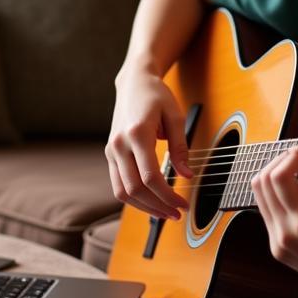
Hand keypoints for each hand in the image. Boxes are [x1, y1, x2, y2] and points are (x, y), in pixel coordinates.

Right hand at [105, 68, 191, 219]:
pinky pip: (118, 185)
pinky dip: (134, 198)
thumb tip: (187, 175)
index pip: (149, 177)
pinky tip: (151, 202)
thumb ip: (181, 147)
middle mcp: (119, 144)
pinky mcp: (110, 154)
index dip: (168, 196)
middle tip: (177, 213)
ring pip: (122, 192)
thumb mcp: (175, 116)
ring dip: (144, 207)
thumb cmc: (156, 96)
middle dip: (157, 206)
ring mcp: (111, 150)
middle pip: (134, 189)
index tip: (183, 204)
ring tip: (165, 213)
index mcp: (137, 133)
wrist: (134, 83)